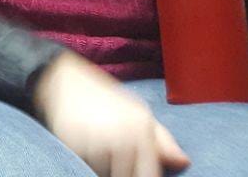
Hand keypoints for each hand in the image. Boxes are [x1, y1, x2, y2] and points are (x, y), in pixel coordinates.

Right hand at [35, 52, 189, 176]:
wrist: (63, 80)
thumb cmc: (105, 98)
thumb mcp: (138, 112)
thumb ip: (163, 140)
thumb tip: (184, 162)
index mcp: (142, 130)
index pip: (150, 175)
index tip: (137, 174)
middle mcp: (121, 136)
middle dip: (122, 173)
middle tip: (114, 158)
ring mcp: (96, 142)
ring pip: (104, 174)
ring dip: (103, 169)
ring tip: (98, 148)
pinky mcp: (73, 145)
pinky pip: (84, 166)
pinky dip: (85, 162)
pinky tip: (84, 145)